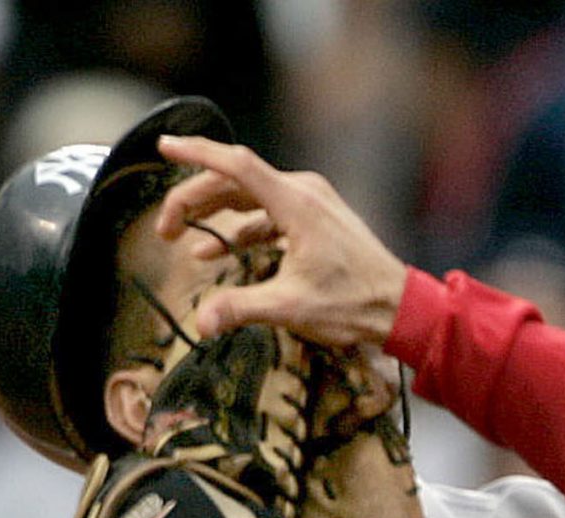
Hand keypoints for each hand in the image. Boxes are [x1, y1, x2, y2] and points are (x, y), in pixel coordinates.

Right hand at [156, 136, 407, 348]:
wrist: (400, 308)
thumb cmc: (354, 304)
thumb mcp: (292, 308)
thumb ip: (242, 308)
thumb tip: (202, 323)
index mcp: (295, 203)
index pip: (235, 165)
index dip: (196, 154)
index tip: (164, 148)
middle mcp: (303, 192)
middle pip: (235, 182)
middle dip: (195, 201)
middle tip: (165, 228)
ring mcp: (312, 203)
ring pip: (251, 199)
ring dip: (217, 217)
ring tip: (185, 241)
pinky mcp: (317, 219)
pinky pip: (269, 215)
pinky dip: (243, 230)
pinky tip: (222, 252)